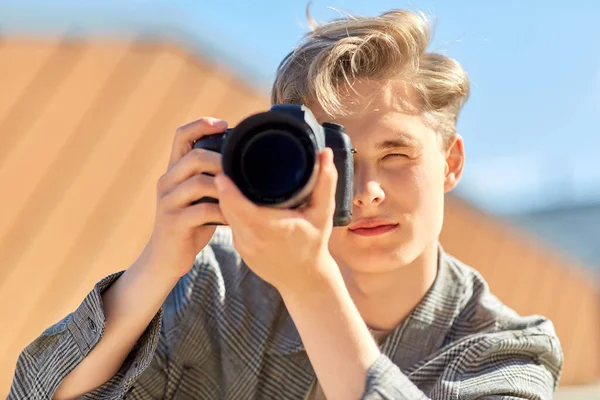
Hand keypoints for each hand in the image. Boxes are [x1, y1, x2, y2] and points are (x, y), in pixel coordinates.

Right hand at [147, 117, 228, 277]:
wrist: (166, 258)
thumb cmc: (191, 224)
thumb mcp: (200, 196)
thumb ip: (212, 177)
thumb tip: (244, 160)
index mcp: (174, 171)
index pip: (181, 135)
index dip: (201, 125)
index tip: (224, 124)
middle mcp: (167, 181)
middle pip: (195, 157)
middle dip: (223, 161)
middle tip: (243, 171)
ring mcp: (168, 202)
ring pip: (199, 183)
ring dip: (226, 187)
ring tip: (242, 195)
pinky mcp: (173, 223)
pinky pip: (202, 211)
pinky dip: (223, 212)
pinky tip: (234, 217)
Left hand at [215, 147, 338, 294]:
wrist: (305, 280)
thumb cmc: (314, 244)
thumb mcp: (323, 213)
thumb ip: (325, 182)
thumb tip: (324, 153)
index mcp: (269, 227)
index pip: (236, 204)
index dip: (227, 187)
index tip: (224, 169)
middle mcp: (251, 238)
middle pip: (226, 206)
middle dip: (223, 187)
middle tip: (224, 165)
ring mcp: (243, 246)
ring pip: (225, 215)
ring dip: (225, 199)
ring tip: (228, 178)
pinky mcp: (241, 249)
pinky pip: (230, 224)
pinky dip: (231, 211)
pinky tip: (236, 200)